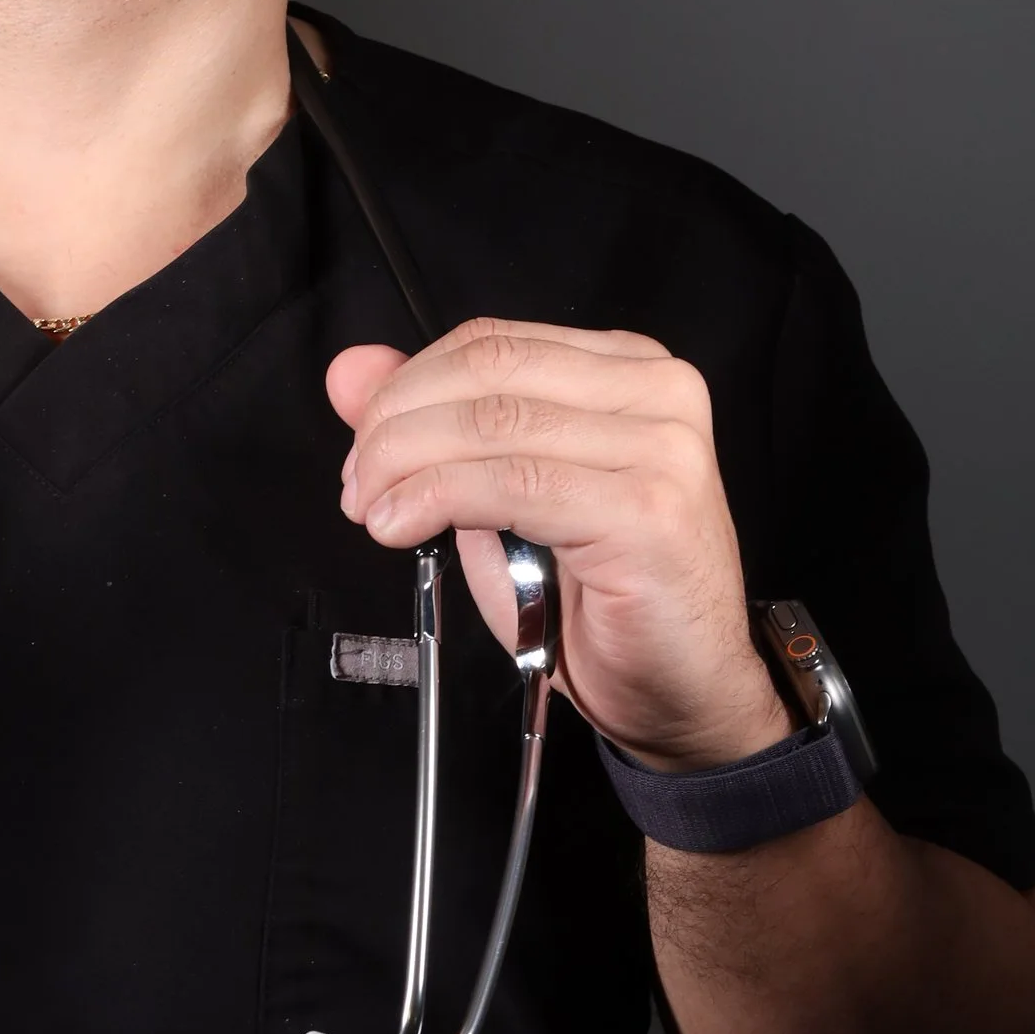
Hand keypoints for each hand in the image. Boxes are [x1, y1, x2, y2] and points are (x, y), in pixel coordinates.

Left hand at [327, 325, 788, 769]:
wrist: (683, 689)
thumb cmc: (599, 601)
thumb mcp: (497, 497)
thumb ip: (430, 424)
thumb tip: (352, 371)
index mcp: (628, 371)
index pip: (492, 344)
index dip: (405, 387)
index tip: (361, 446)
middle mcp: (657, 393)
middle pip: (488, 374)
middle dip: (395, 425)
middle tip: (357, 484)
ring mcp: (662, 448)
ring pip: (493, 424)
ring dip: (404, 466)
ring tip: (371, 512)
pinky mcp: (649, 510)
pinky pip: (514, 484)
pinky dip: (436, 499)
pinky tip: (400, 527)